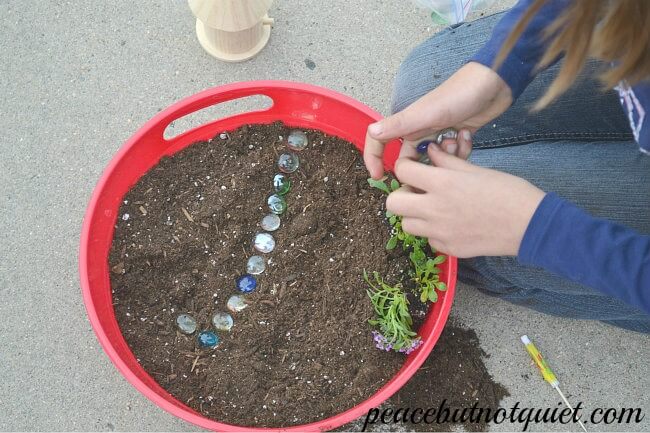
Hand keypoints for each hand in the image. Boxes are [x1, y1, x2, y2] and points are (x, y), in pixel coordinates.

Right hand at [365, 62, 512, 178]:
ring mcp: (438, 132)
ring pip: (432, 159)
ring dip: (444, 158)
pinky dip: (460, 151)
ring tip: (455, 142)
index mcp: (407, 122)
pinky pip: (452, 155)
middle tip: (432, 172)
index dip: (374, 159)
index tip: (379, 177)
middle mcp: (419, 128)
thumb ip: (399, 124)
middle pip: (408, 157)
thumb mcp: (426, 113)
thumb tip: (371, 132)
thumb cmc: (458, 95)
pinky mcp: (456, 135)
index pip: (379, 141)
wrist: (493, 84)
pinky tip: (467, 136)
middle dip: (418, 167)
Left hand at [386, 145, 545, 257]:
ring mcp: (439, 232)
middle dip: (401, 194)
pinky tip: (450, 224)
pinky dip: (433, 232)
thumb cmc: (508, 191)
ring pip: (407, 225)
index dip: (404, 165)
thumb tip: (429, 152)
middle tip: (417, 191)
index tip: (412, 166)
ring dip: (414, 215)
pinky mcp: (449, 248)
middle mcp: (434, 209)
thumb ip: (446, 162)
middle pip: (393, 203)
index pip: (402, 171)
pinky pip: (428, 239)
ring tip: (433, 208)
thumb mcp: (475, 169)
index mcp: (442, 183)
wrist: (530, 225)